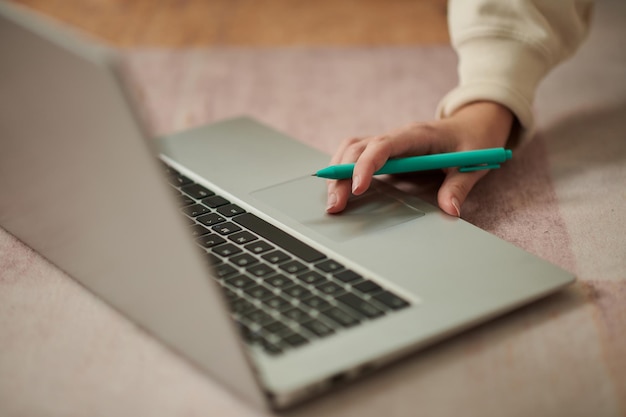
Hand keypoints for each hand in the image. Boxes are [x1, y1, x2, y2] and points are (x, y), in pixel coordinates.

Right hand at [326, 101, 513, 216]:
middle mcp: (398, 135)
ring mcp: (389, 142)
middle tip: (335, 206)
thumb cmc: (473, 140)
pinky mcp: (386, 151)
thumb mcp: (473, 163)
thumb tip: (450, 211)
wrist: (474, 122)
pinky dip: (343, 168)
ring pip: (352, 148)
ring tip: (332, 200)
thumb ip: (459, 186)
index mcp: (417, 135)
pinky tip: (339, 188)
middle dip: (341, 175)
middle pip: (358, 148)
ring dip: (337, 171)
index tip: (357, 189)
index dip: (366, 165)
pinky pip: (356, 154)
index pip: (383, 145)